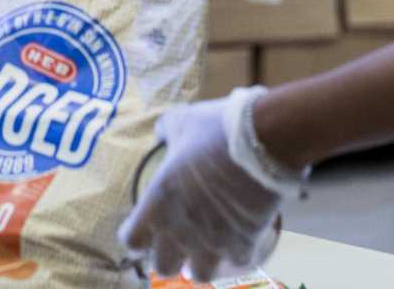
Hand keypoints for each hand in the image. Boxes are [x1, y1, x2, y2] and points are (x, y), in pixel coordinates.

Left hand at [119, 89, 298, 282]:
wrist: (261, 140)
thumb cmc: (213, 130)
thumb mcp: (181, 120)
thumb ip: (167, 130)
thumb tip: (162, 132)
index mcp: (157, 204)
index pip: (132, 240)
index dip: (138, 235)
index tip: (147, 226)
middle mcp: (180, 231)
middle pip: (163, 267)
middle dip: (169, 256)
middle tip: (178, 240)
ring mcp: (212, 242)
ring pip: (199, 275)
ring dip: (201, 263)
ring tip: (207, 248)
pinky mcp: (242, 245)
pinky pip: (236, 263)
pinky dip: (236, 255)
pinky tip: (239, 241)